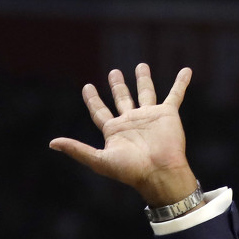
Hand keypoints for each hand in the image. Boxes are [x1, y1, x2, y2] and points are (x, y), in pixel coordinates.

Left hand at [49, 64, 196, 206]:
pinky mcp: (168, 114)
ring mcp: (149, 117)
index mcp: (114, 131)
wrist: (158, 173)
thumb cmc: (129, 170)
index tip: (87, 86)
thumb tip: (52, 143)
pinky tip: (186, 71)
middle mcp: (131, 122)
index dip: (92, 100)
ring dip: (143, 80)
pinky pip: (175, 94)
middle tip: (114, 72)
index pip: (99, 112)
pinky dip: (181, 83)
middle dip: (117, 86)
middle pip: (122, 99)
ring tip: (141, 66)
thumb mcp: (99, 160)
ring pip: (146, 93)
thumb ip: (77, 150)